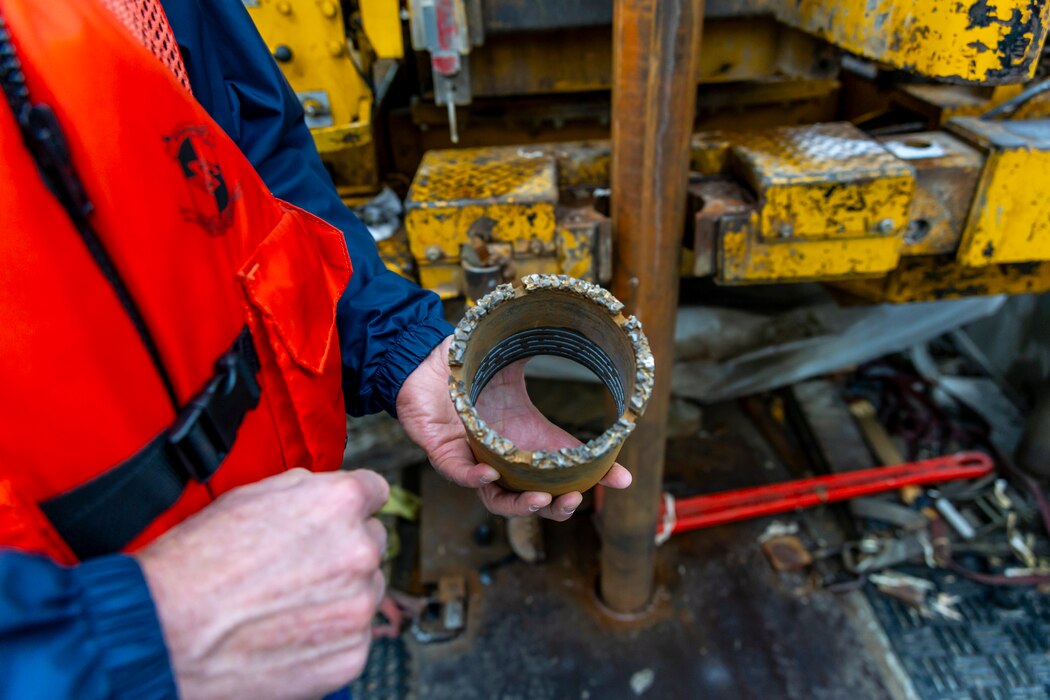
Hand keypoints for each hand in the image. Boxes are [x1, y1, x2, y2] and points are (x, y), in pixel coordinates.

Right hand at [136, 468, 388, 699]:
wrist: (162, 633)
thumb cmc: (195, 565)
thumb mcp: (250, 496)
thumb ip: (305, 489)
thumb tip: (326, 490)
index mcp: (339, 503)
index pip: (375, 492)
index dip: (350, 506)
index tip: (338, 519)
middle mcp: (358, 551)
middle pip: (371, 543)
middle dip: (343, 551)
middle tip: (297, 568)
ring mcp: (357, 606)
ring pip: (366, 591)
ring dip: (339, 595)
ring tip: (284, 604)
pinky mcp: (350, 653)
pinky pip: (353, 637)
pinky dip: (328, 637)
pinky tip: (286, 632)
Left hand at [397, 336, 631, 520]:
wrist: (422, 355)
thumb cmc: (466, 363)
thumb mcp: (510, 358)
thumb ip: (539, 351)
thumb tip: (578, 326)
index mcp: (526, 438)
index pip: (563, 468)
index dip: (591, 478)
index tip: (621, 480)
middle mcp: (502, 455)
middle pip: (534, 497)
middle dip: (558, 507)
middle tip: (577, 499)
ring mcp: (473, 457)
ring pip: (498, 500)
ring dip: (522, 506)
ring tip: (544, 500)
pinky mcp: (442, 451)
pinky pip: (458, 473)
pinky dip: (475, 478)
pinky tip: (492, 473)